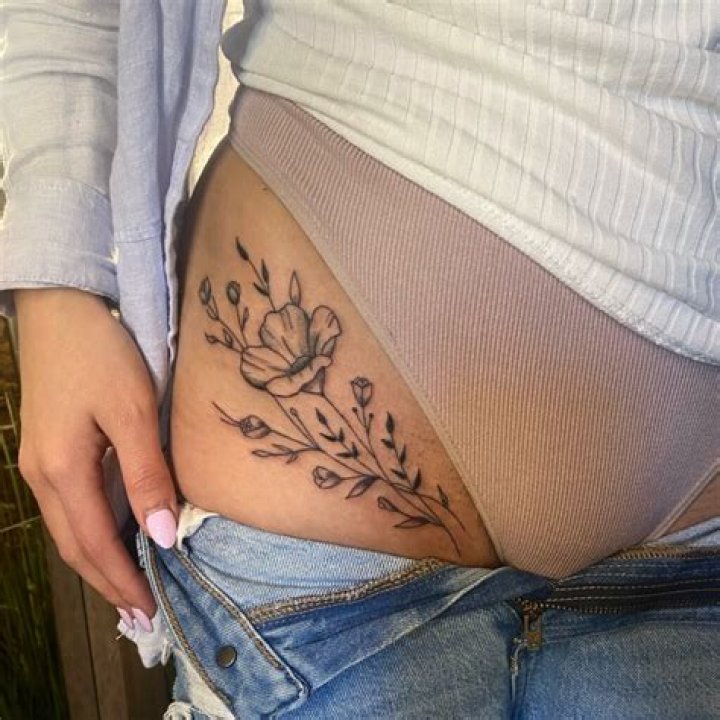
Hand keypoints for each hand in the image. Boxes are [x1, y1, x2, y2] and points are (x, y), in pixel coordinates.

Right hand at [14, 288, 177, 629]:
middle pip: (75, 546)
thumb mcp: (133, 411)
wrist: (61, 308)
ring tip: (133, 586)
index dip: (124, 581)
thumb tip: (162, 536)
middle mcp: (42, 477)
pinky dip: (93, 532)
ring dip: (100, 561)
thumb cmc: (101, 354)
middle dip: (109, 583)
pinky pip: (70, 507)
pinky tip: (116, 536)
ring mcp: (39, 464)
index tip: (152, 610)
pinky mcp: (48, 450)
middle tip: (143, 612)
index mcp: (61, 471)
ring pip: (70, 530)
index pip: (95, 544)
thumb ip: (147, 474)